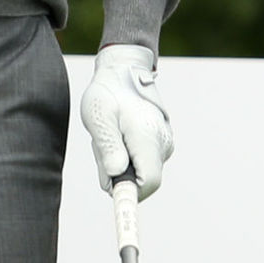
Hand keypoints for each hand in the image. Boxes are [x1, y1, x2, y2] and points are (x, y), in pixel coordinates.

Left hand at [80, 44, 173, 199]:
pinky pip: (143, 161)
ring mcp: (164, 144)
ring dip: (122, 163)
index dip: (130, 191)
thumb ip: (108, 146)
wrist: (125, 71)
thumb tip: (116, 174)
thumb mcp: (99, 116)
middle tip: (102, 147)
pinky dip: (128, 156)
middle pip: (143, 180)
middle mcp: (162, 144)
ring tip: (110, 135)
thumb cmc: (108, 92)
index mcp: (148, 138)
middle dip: (120, 174)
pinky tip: (119, 134)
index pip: (148, 183)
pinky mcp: (161, 143)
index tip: (113, 190)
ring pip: (141, 171)